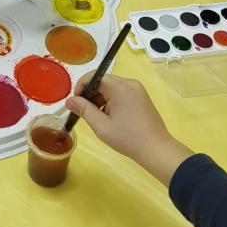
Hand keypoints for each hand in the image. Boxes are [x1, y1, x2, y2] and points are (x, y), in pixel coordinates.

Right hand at [65, 74, 192, 185]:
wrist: (157, 150)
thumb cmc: (128, 139)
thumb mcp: (102, 126)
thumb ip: (84, 110)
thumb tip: (69, 100)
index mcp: (120, 87)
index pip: (94, 76)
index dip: (81, 86)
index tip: (75, 102)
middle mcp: (129, 83)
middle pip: (103, 81)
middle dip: (91, 95)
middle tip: (85, 113)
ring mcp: (137, 89)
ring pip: (111, 87)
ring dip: (101, 99)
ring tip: (99, 118)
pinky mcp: (141, 96)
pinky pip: (121, 92)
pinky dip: (112, 101)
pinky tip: (111, 118)